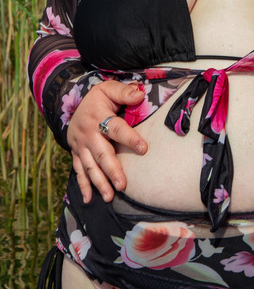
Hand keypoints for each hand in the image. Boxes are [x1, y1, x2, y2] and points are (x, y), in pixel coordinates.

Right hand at [67, 80, 147, 203]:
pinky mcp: (76, 154)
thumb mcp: (108, 88)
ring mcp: (81, 146)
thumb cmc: (99, 99)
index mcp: (99, 116)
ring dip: (99, 182)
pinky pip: (79, 171)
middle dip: (111, 170)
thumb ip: (124, 92)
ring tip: (110, 196)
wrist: (74, 106)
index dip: (130, 138)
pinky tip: (89, 200)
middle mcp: (88, 133)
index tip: (143, 149)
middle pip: (101, 153)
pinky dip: (83, 186)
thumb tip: (140, 94)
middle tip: (122, 184)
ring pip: (90, 166)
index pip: (116, 128)